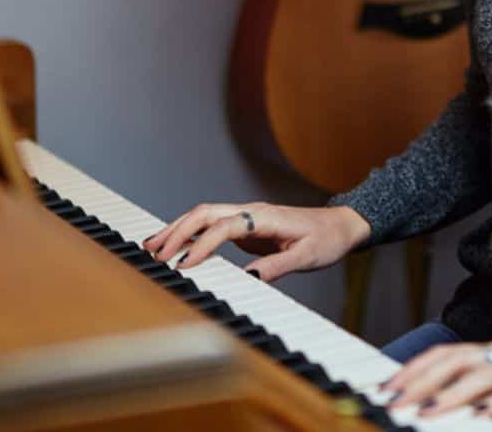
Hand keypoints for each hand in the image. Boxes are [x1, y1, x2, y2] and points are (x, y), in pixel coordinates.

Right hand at [141, 202, 369, 280]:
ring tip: (151, 247)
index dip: (203, 244)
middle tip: (155, 255)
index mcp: (265, 217)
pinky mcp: (245, 226)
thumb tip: (248, 279)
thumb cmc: (326, 240)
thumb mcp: (308, 256)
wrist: (340, 225)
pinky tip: (175, 246)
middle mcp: (252, 212)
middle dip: (178, 231)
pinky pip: (211, 225)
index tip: (184, 264)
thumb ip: (279, 266)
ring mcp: (247, 216)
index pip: (226, 227)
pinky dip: (190, 234)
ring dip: (178, 229)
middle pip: (205, 213)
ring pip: (204, 216)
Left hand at [382, 330, 491, 421]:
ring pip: (479, 376)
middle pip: (453, 360)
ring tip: (421, 412)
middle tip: (390, 400)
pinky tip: (479, 416)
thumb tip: (467, 407)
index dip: (415, 367)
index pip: (447, 353)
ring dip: (446, 395)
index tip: (388, 384)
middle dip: (418, 380)